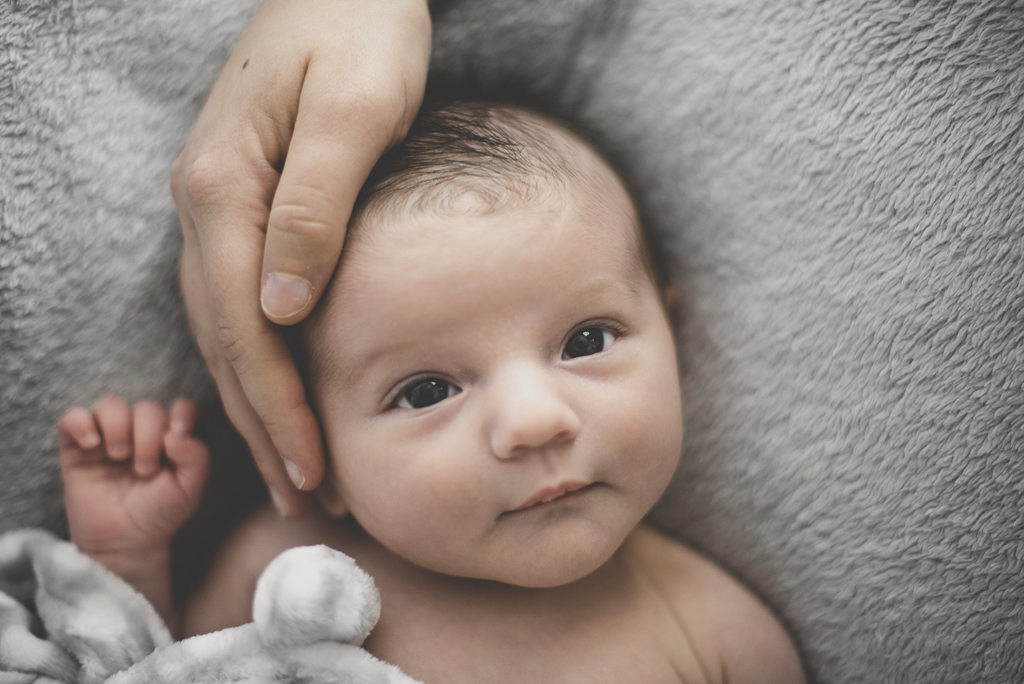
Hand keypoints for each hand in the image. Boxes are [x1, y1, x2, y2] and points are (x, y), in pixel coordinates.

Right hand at [58, 396, 209, 557]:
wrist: (123, 544)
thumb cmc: (159, 514)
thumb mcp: (189, 490)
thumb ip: (196, 458)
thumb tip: (178, 433)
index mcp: (170, 439)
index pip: (179, 408)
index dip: (182, 411)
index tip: (179, 430)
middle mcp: (140, 434)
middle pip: (147, 408)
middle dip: (148, 434)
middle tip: (145, 469)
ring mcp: (108, 439)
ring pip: (111, 405)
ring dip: (118, 425)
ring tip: (118, 455)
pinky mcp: (77, 450)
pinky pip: (72, 418)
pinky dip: (80, 422)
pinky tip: (91, 443)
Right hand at [172, 0, 430, 516]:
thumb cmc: (362, 31)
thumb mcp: (355, 111)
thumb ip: (314, 206)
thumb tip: (283, 307)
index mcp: (224, 187)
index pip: (245, 324)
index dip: (278, 405)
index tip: (314, 468)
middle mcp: (205, 203)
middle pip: (228, 340)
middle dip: (267, 425)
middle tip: (311, 498)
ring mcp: (217, 205)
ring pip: (228, 329)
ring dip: (261, 404)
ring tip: (298, 470)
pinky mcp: (243, 204)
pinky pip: (241, 300)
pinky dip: (264, 359)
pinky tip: (285, 395)